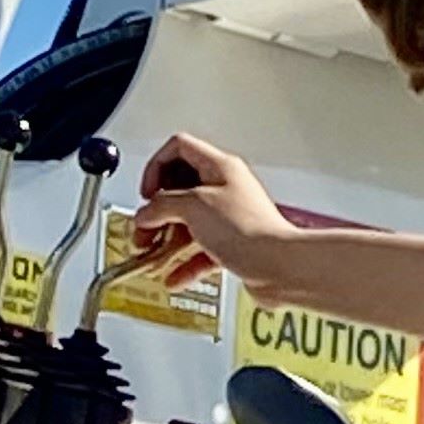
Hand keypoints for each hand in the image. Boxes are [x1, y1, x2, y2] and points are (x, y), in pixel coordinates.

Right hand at [132, 134, 304, 292]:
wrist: (280, 266)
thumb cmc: (249, 230)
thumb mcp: (193, 206)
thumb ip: (161, 205)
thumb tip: (146, 212)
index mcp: (220, 166)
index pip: (179, 148)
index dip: (156, 166)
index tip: (147, 192)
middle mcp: (226, 188)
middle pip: (180, 188)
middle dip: (156, 209)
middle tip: (143, 227)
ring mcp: (230, 217)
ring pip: (189, 222)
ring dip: (166, 237)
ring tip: (151, 251)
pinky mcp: (234, 245)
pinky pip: (202, 250)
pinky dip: (185, 263)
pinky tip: (174, 276)